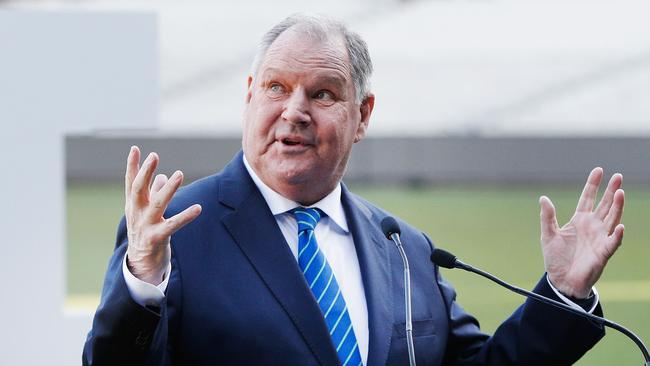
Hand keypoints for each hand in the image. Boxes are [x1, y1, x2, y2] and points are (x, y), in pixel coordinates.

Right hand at [124, 146, 201, 284]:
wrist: (141, 265)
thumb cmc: (145, 233)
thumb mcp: (146, 213)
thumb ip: (152, 194)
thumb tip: (160, 178)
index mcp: (133, 205)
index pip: (130, 182)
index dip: (133, 165)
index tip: (136, 148)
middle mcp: (136, 213)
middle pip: (138, 189)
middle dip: (145, 171)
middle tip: (154, 155)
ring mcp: (145, 226)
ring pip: (157, 204)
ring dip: (168, 188)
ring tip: (178, 174)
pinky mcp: (156, 238)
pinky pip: (173, 225)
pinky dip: (185, 216)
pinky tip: (198, 208)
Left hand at [540, 167, 623, 298]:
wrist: (561, 281)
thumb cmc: (556, 259)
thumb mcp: (548, 235)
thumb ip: (547, 217)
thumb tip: (543, 198)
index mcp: (579, 220)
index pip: (588, 198)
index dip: (593, 185)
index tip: (599, 170)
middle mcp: (592, 227)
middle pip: (604, 205)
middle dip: (611, 191)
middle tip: (618, 176)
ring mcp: (599, 238)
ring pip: (612, 219)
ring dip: (617, 206)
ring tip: (620, 192)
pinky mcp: (603, 253)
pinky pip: (612, 242)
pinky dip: (617, 235)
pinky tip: (620, 226)